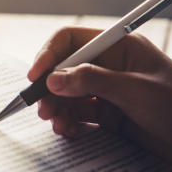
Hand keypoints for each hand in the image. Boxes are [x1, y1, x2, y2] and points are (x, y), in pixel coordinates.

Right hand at [28, 26, 171, 160]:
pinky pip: (77, 113)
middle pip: (64, 69)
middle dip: (50, 88)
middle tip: (43, 108)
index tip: (36, 77)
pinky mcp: (108, 113)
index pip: (71, 41)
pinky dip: (68, 121)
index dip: (49, 55)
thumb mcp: (136, 90)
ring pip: (67, 93)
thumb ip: (93, 81)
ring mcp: (107, 90)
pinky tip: (68, 130)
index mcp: (118, 48)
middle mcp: (109, 66)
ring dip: (56, 107)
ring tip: (57, 123)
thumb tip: (54, 80)